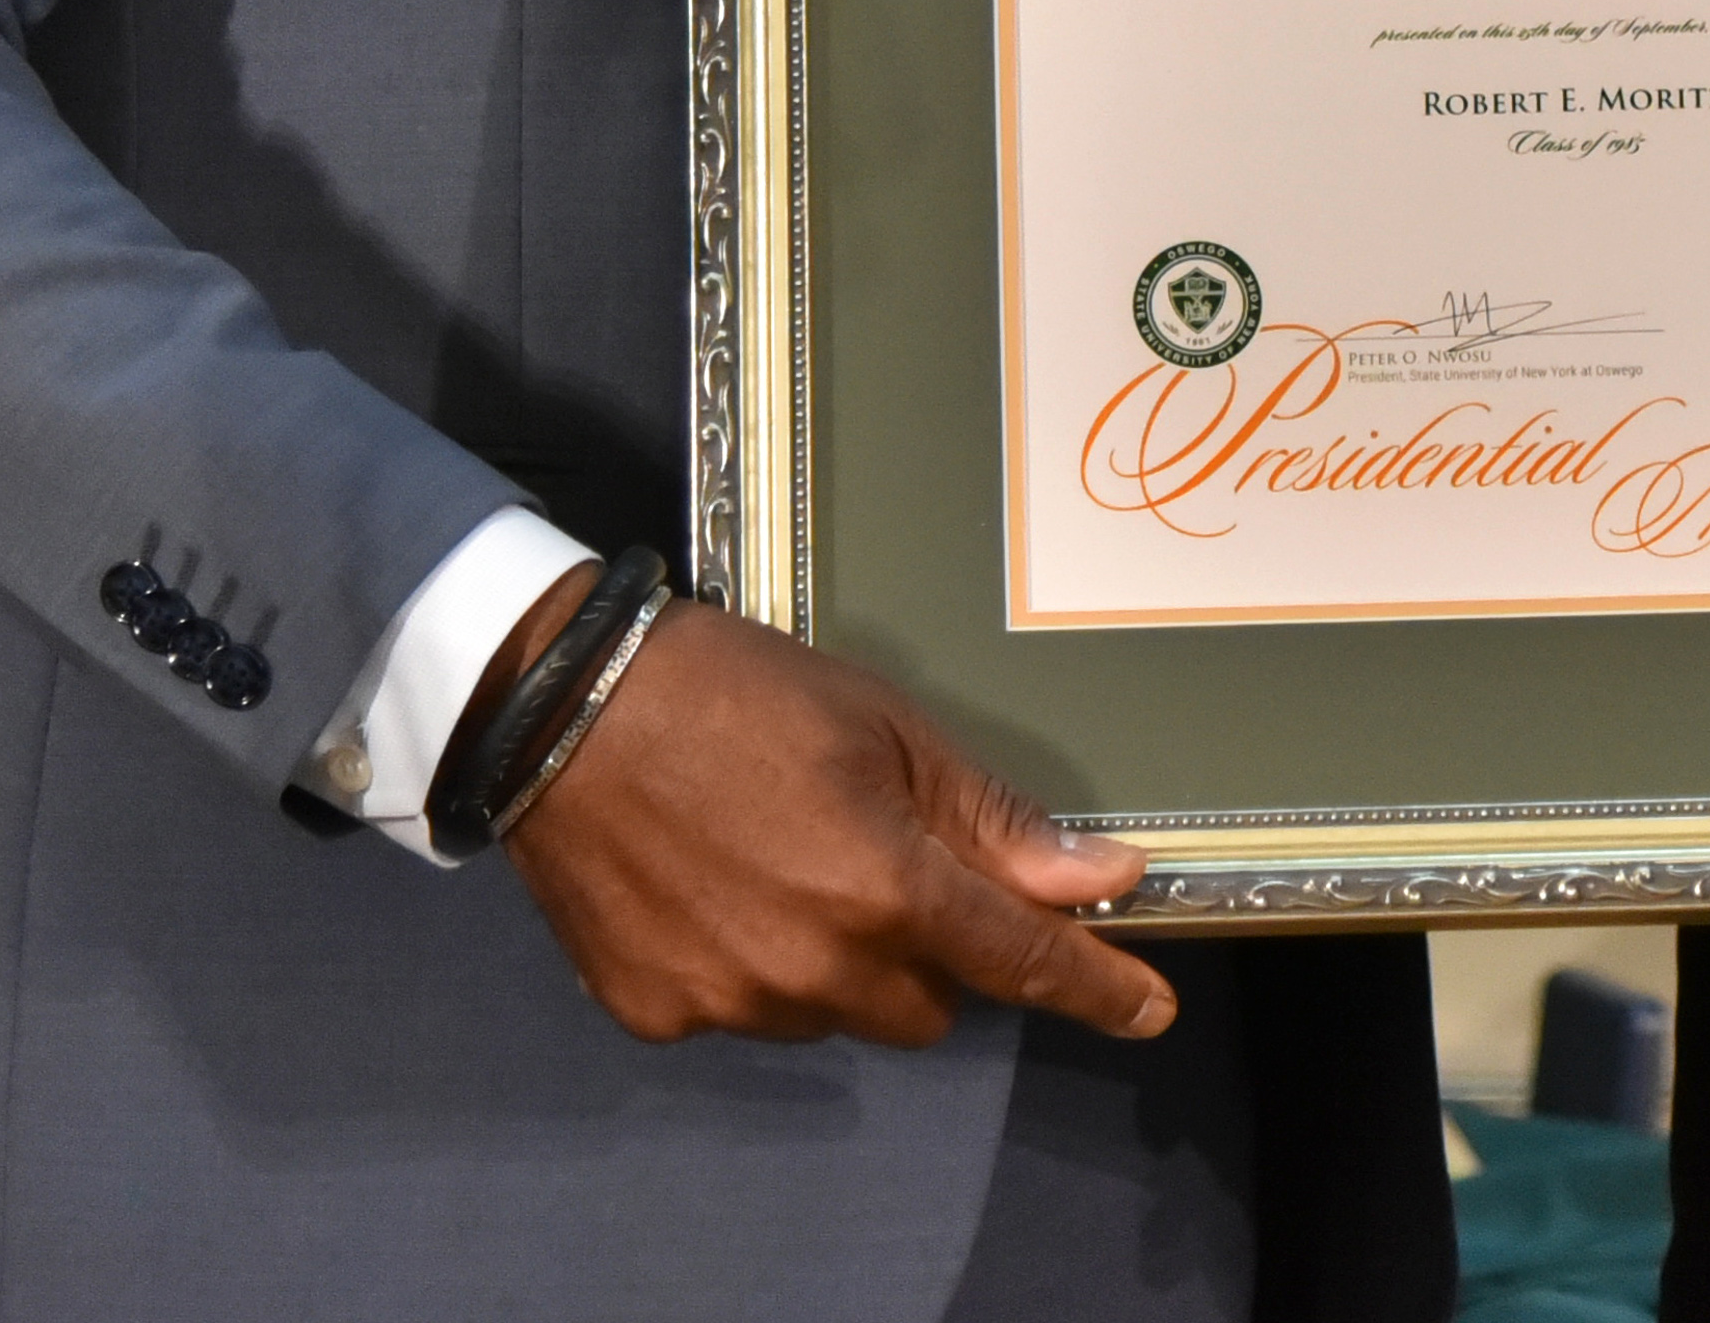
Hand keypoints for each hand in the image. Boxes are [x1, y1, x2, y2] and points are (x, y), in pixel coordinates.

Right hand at [495, 586, 1173, 1049]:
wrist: (559, 705)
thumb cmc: (735, 692)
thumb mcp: (883, 728)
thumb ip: (991, 822)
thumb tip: (1098, 877)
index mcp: (883, 890)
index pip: (1019, 963)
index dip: (1095, 988)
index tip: (1150, 1009)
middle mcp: (815, 969)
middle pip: (926, 1006)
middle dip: (926, 951)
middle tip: (877, 863)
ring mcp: (733, 1004)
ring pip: (834, 1015)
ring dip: (835, 963)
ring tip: (774, 860)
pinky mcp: (661, 1016)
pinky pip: (747, 1014)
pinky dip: (750, 968)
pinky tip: (711, 888)